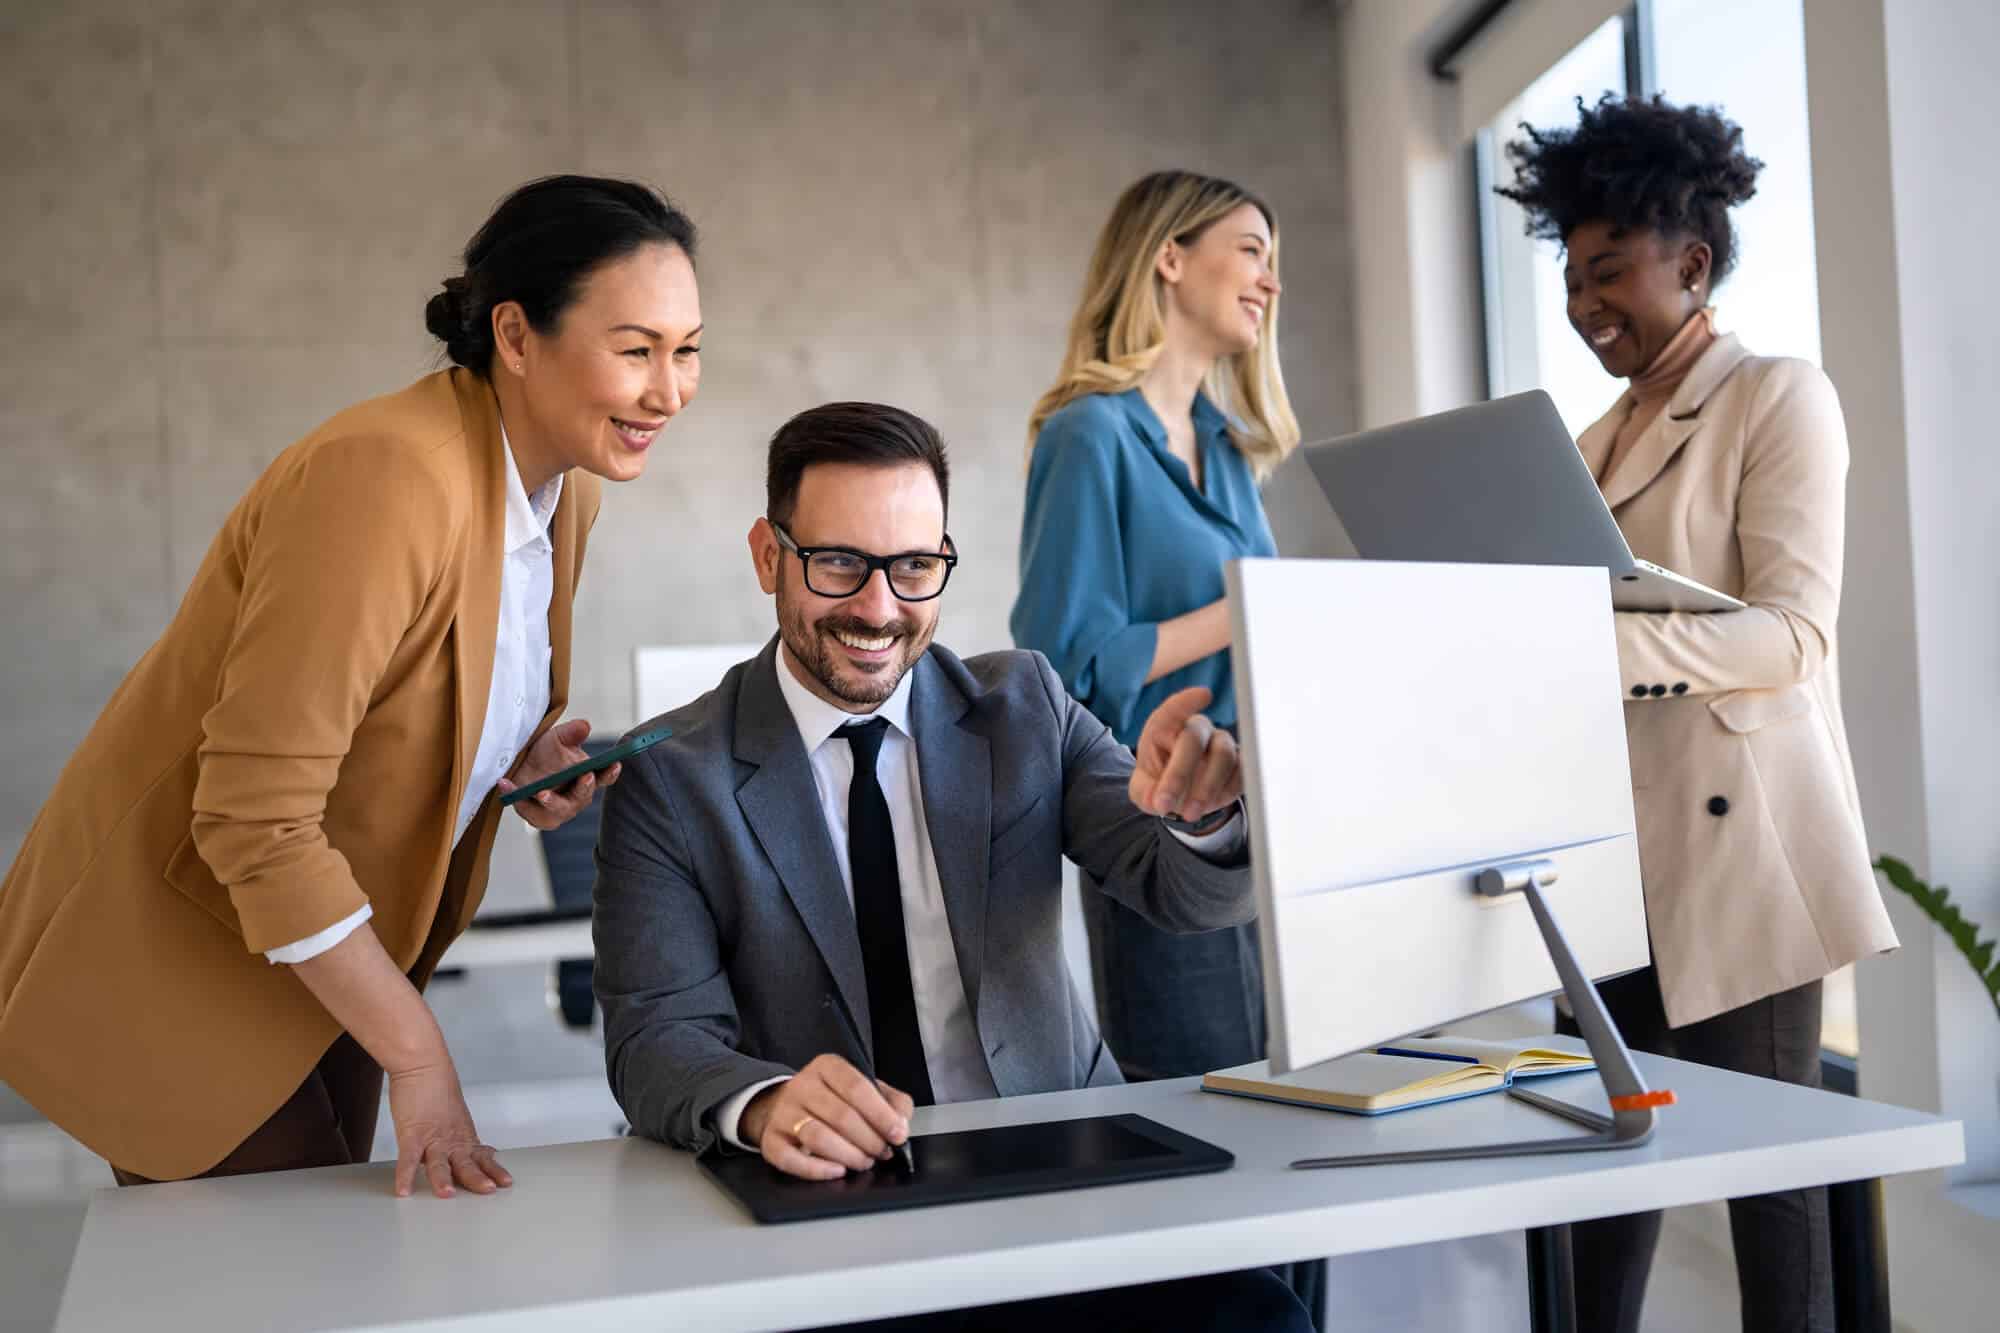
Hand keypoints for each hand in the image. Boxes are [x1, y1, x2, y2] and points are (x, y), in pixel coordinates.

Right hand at [385, 1057, 510, 1198]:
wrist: (422, 1063)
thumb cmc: (436, 1087)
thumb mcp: (455, 1114)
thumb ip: (461, 1135)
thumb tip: (474, 1147)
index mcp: (462, 1134)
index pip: (481, 1157)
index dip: (493, 1170)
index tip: (505, 1183)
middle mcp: (450, 1138)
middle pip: (466, 1162)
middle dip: (477, 1178)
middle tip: (489, 1190)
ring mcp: (431, 1136)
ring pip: (439, 1162)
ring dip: (443, 1180)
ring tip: (447, 1195)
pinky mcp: (411, 1133)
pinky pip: (407, 1158)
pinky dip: (404, 1175)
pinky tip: (403, 1190)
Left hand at [496, 717, 618, 830]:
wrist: (521, 767)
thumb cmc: (546, 754)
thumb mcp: (557, 738)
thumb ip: (571, 733)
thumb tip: (584, 725)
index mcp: (588, 777)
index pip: (604, 777)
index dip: (611, 772)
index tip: (615, 764)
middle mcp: (578, 797)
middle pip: (584, 796)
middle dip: (584, 787)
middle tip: (583, 776)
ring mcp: (560, 811)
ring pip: (560, 810)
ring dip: (551, 802)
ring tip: (541, 792)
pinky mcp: (540, 818)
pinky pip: (532, 813)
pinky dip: (520, 800)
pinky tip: (507, 784)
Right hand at [739, 1054, 915, 1180]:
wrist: (787, 1106)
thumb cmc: (833, 1100)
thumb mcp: (865, 1090)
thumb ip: (892, 1102)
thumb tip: (902, 1123)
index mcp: (827, 1067)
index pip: (857, 1087)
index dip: (882, 1114)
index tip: (898, 1134)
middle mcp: (802, 1086)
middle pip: (841, 1116)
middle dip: (869, 1140)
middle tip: (881, 1153)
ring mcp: (784, 1113)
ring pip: (818, 1137)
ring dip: (848, 1155)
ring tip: (863, 1162)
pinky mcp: (770, 1140)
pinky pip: (790, 1159)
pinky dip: (817, 1170)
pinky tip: (837, 1170)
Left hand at [1130, 686, 1240, 821]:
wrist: (1182, 797)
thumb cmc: (1160, 782)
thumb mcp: (1143, 789)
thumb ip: (1145, 791)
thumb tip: (1156, 799)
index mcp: (1166, 727)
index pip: (1175, 708)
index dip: (1188, 700)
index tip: (1204, 695)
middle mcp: (1197, 729)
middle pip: (1194, 738)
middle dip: (1178, 773)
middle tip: (1165, 803)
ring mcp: (1221, 744)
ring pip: (1223, 755)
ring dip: (1205, 787)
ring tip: (1190, 813)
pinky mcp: (1239, 764)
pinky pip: (1241, 772)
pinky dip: (1225, 791)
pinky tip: (1212, 805)